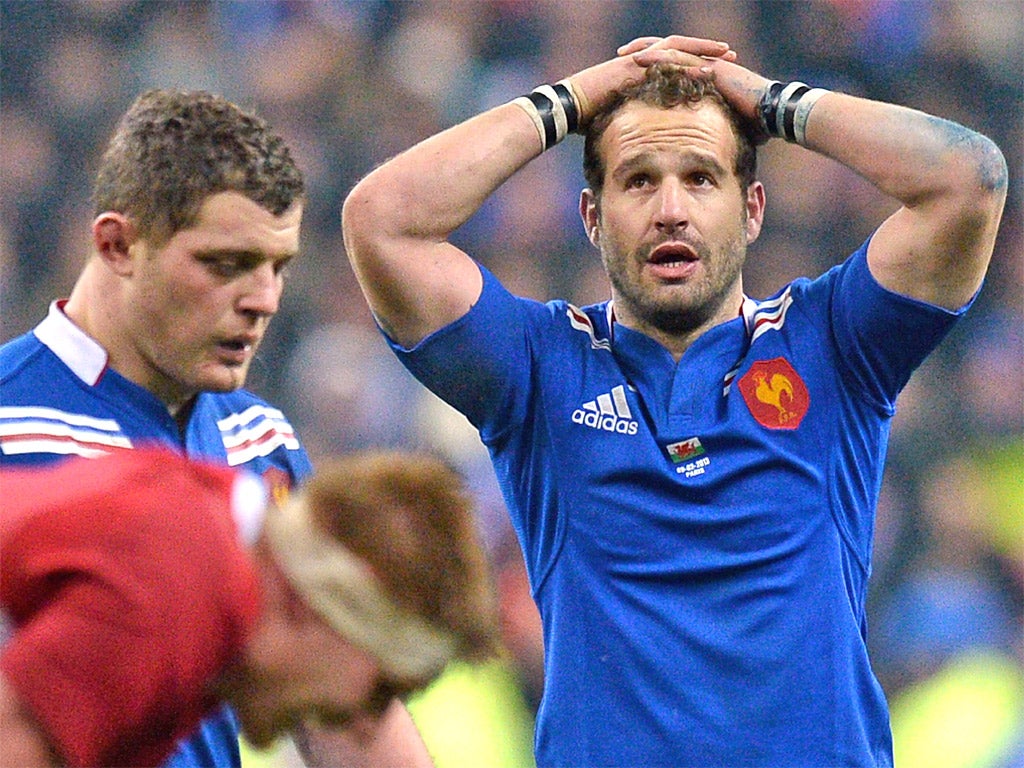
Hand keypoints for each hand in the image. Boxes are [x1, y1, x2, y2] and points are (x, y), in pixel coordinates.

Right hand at [566, 35, 736, 126]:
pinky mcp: (633, 65)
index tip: (716, 69)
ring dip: (702, 50)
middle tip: (729, 54)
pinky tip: (704, 65)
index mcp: (639, 72)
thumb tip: (641, 140)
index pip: (672, 63)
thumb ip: (632, 120)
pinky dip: (686, 61)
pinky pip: (663, 59)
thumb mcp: (616, 118)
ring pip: (677, 48)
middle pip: (680, 50)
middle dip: (705, 51)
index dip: (694, 64)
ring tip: (725, 52)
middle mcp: (640, 61)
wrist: (567, 109)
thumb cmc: (584, 118)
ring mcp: (637, 61)